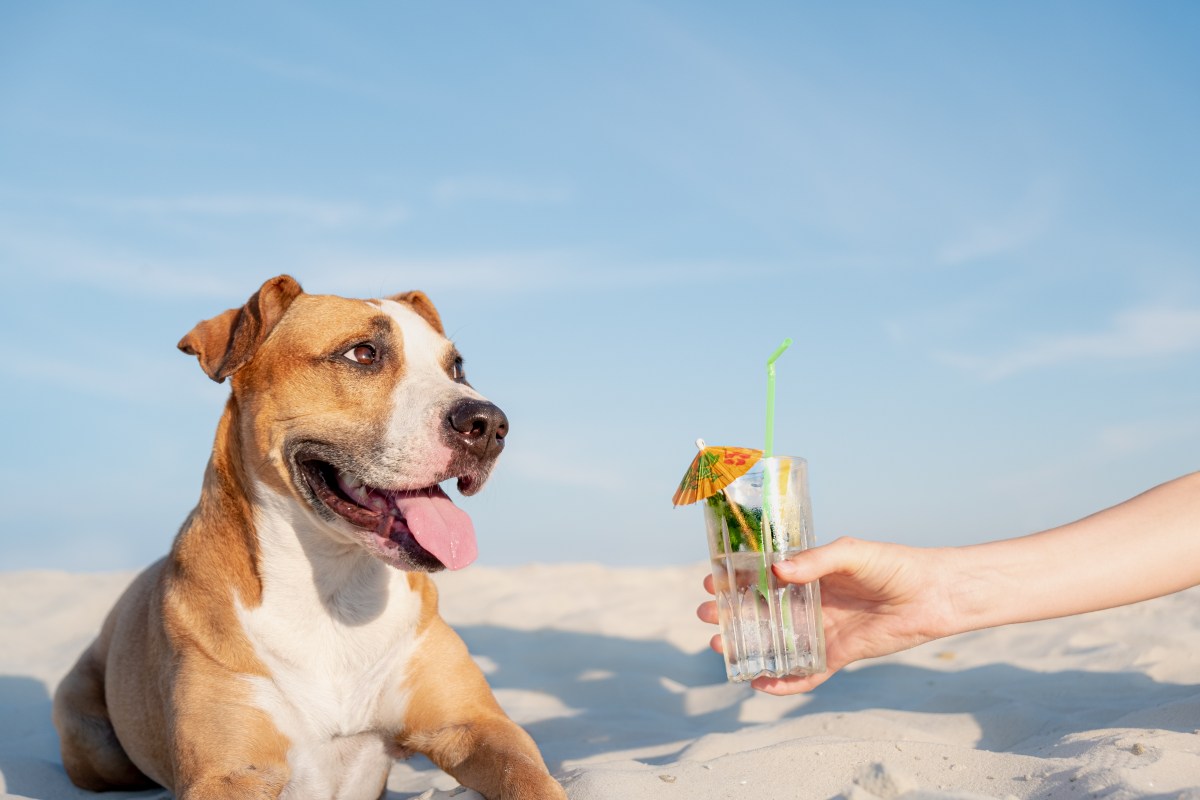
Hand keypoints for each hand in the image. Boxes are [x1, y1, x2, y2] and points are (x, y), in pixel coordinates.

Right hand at [697, 537, 954, 694]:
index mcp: (808, 574)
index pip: (761, 578)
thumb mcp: (851, 554)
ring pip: (776, 644)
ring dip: (748, 648)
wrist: (932, 595)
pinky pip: (806, 674)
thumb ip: (815, 561)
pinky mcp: (838, 656)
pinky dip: (783, 683)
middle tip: (706, 617)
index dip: (734, 581)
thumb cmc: (893, 566)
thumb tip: (777, 570)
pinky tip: (760, 684)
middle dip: (730, 616)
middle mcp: (809, 603)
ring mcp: (821, 631)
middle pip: (760, 613)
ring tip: (721, 647)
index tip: (710, 582)